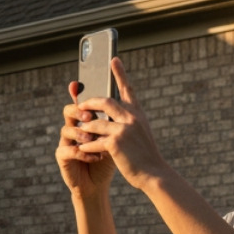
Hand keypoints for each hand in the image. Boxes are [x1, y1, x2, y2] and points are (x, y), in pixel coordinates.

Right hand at [57, 79, 116, 200]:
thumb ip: (115, 121)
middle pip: (69, 111)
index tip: (77, 82)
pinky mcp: (62, 157)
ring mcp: (66, 142)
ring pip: (66, 129)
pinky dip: (82, 153)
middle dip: (79, 112)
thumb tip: (125, 100)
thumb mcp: (114, 137)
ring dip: (81, 134)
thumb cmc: (107, 158)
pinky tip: (95, 157)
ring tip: (93, 140)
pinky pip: (67, 150)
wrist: (99, 184)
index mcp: (85, 121)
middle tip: (90, 117)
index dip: (77, 92)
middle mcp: (73, 128)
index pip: (81, 102)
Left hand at [71, 58, 168, 191]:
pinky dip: (86, 144)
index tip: (114, 59)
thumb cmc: (145, 156)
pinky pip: (94, 140)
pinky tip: (82, 148)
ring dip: (85, 127)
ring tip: (78, 131)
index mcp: (138, 114)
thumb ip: (128, 122)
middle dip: (89, 103)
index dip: (120, 74)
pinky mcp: (115, 143)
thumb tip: (110, 116)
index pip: (127, 89)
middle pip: (104, 102)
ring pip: (95, 122)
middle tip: (80, 104)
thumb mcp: (140, 133)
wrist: (155, 174)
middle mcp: (131, 118)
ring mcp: (123, 129)